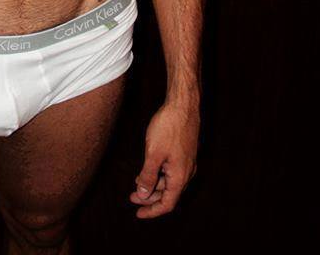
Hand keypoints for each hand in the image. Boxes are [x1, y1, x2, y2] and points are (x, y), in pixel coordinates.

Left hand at [129, 100, 198, 217]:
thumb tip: (143, 195)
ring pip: (169, 181)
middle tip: (132, 198)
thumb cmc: (168, 127)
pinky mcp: (184, 152)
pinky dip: (158, 174)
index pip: (167, 203)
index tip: (138, 214)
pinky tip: (147, 168)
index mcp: (180, 176)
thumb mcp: (153, 153)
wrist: (183, 105)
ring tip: (136, 183)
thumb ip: (148, 176)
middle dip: (149, 198)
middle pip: (168, 194)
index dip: (152, 211)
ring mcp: (186, 162)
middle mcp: (186, 172)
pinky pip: (171, 170)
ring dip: (153, 185)